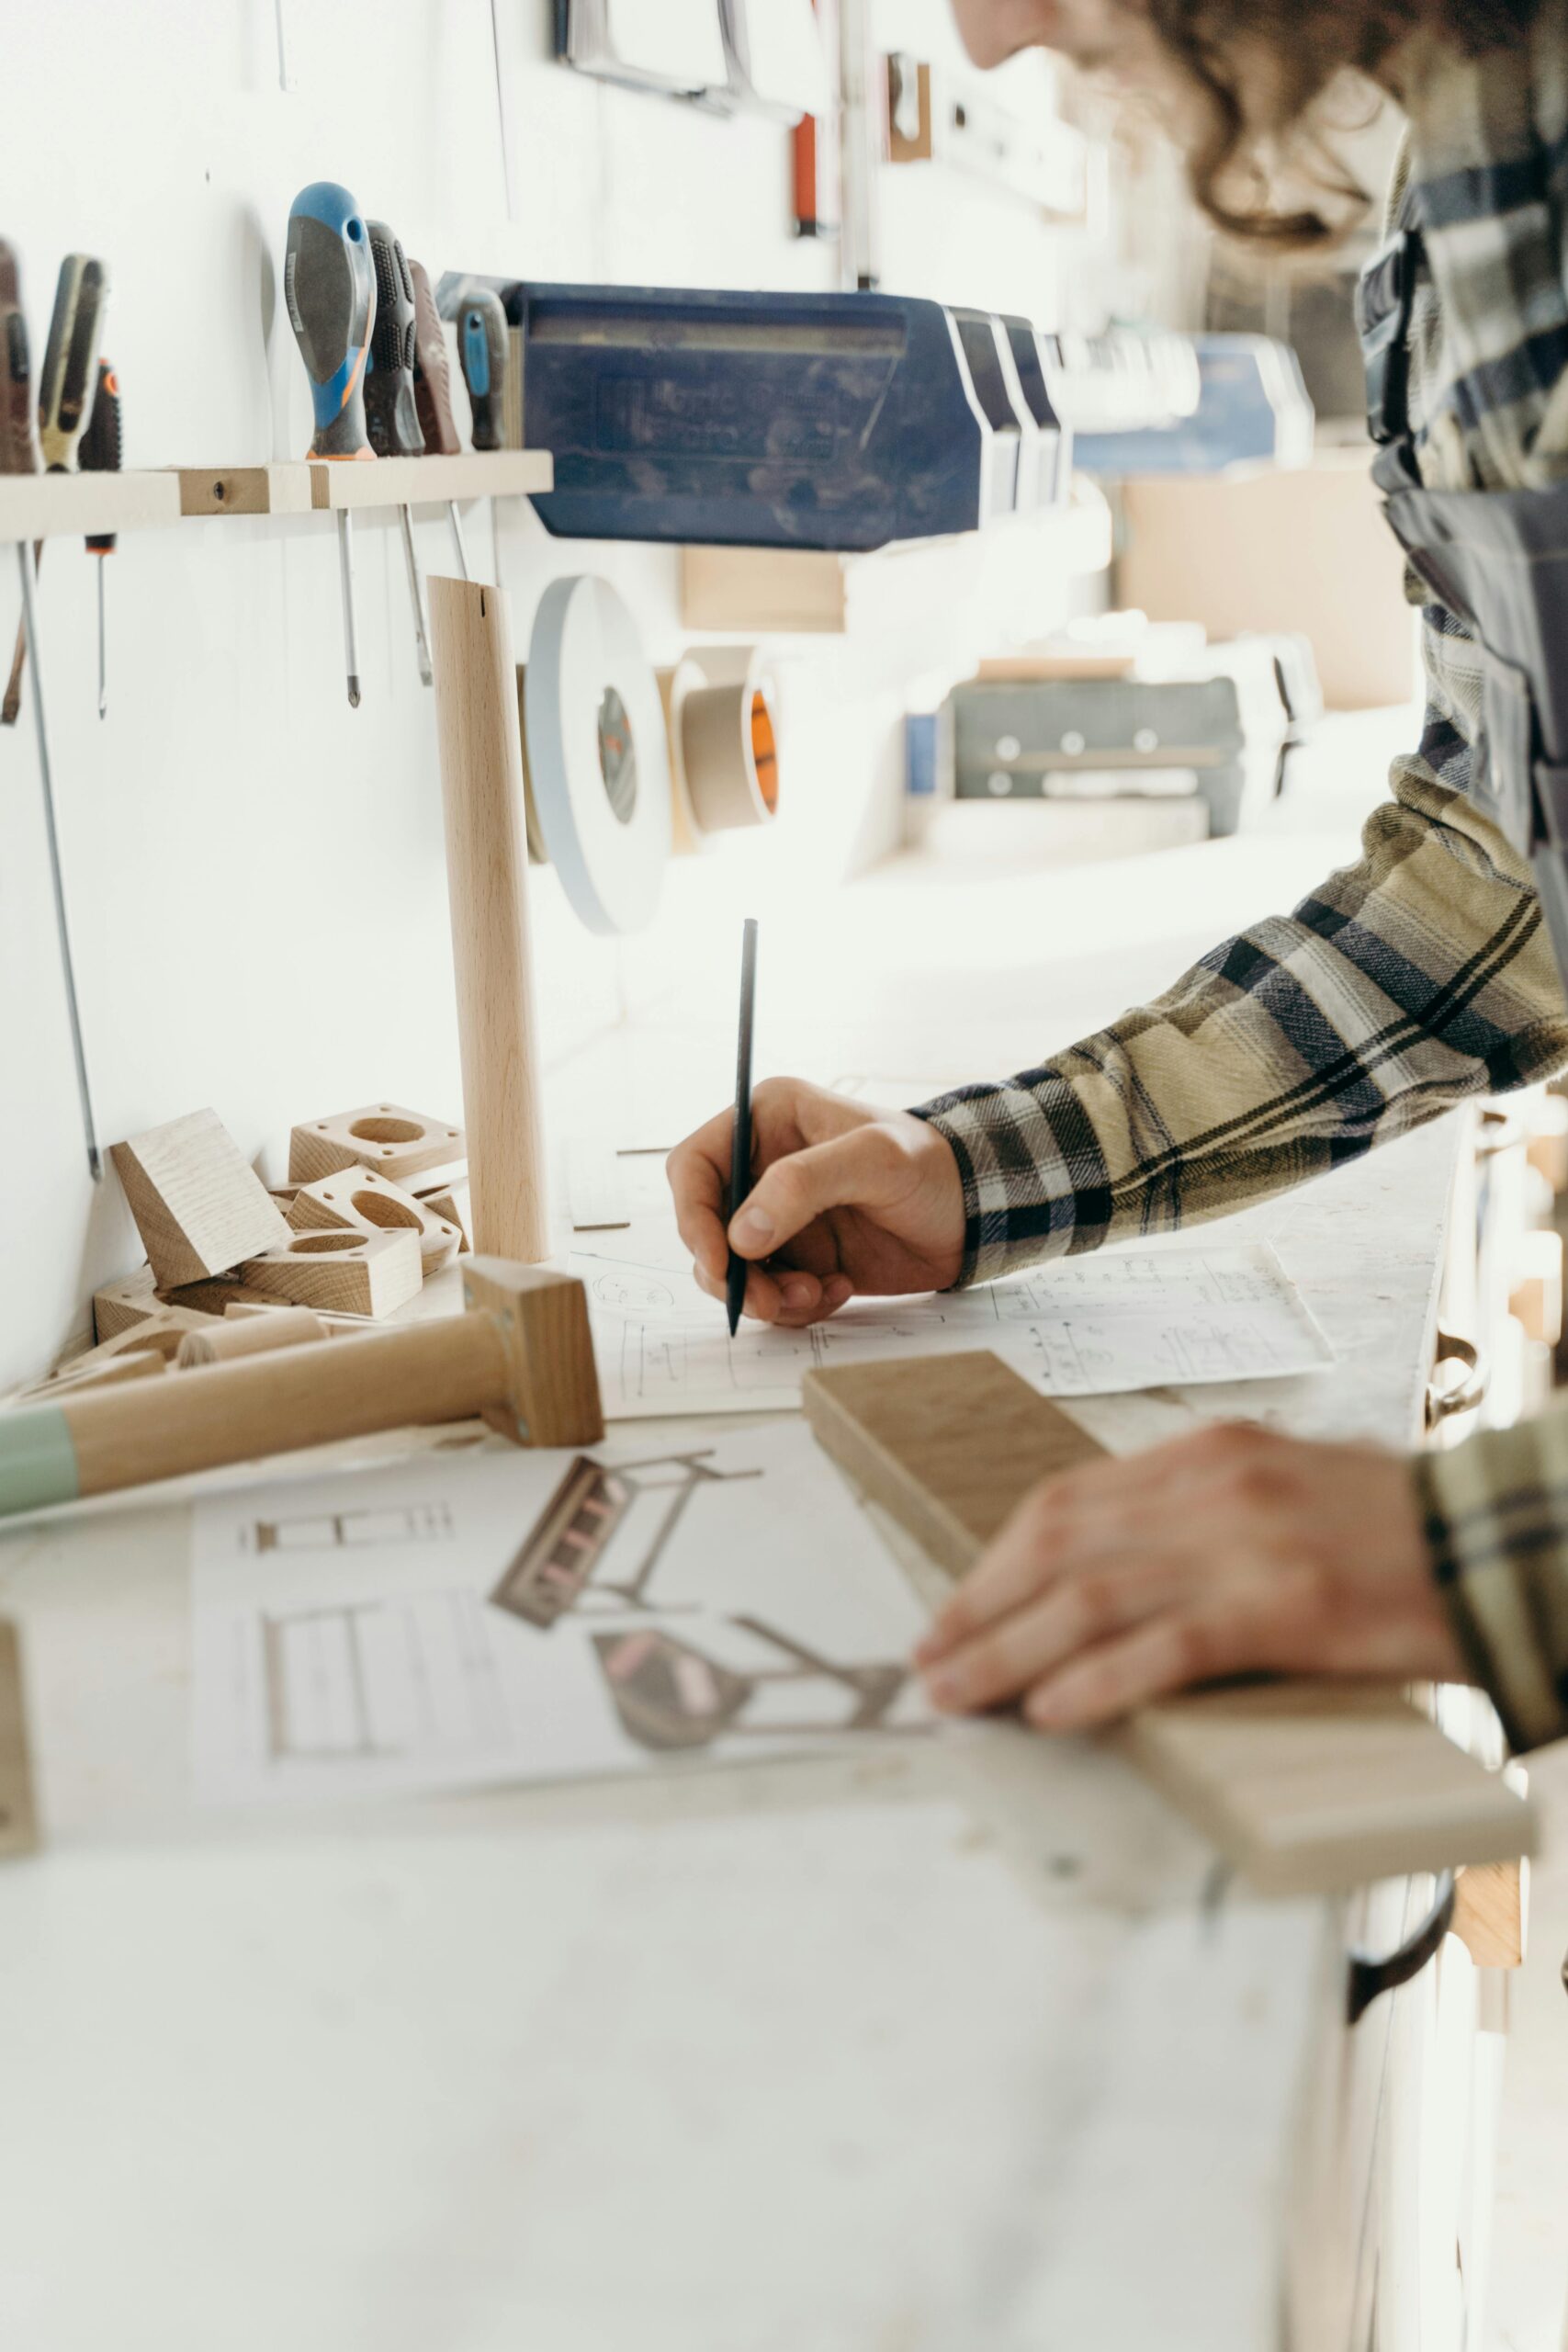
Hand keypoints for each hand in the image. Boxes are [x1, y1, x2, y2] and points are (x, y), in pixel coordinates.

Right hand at [666, 1077, 965, 1326]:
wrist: (975, 1212)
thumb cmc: (931, 1166)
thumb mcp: (873, 1159)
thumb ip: (803, 1185)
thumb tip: (742, 1235)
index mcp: (766, 1121)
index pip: (694, 1166)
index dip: (694, 1215)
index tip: (722, 1260)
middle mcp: (762, 1167)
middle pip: (706, 1226)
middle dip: (731, 1270)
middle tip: (769, 1300)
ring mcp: (779, 1216)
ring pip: (733, 1268)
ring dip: (764, 1293)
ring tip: (815, 1296)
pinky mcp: (799, 1256)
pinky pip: (769, 1291)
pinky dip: (794, 1304)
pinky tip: (839, 1290)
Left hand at [916, 1422, 1462, 1730]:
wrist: (1499, 1542)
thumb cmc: (1388, 1533)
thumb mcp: (1276, 1493)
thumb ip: (1191, 1522)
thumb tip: (1101, 1583)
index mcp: (1203, 1454)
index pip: (1064, 1503)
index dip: (996, 1562)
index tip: (955, 1609)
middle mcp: (1210, 1486)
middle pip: (1057, 1546)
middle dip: (979, 1608)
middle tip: (929, 1661)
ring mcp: (1245, 1543)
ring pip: (1089, 1598)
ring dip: (1008, 1651)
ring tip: (959, 1695)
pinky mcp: (1283, 1606)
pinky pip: (1163, 1647)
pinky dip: (1094, 1681)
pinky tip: (1050, 1711)